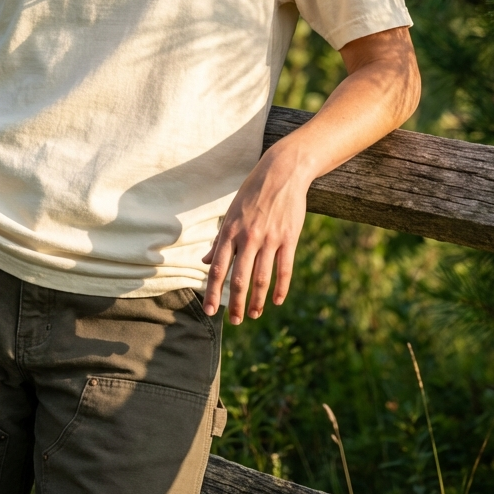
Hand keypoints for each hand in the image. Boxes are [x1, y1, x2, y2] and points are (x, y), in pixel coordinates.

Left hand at [201, 144, 308, 323]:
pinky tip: (277, 301)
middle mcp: (248, 237)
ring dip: (256, 301)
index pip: (217, 268)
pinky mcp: (289, 238)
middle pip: (239, 278)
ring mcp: (270, 238)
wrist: (282, 172)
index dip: (212, 291)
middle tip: (234, 321)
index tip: (209, 310)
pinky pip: (284, 269)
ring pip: (262, 278)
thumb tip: (204, 260)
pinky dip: (281, 288)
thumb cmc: (253, 193)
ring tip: (253, 315)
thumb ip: (220, 240)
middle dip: (235, 303)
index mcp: (230, 231)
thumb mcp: (231, 213)